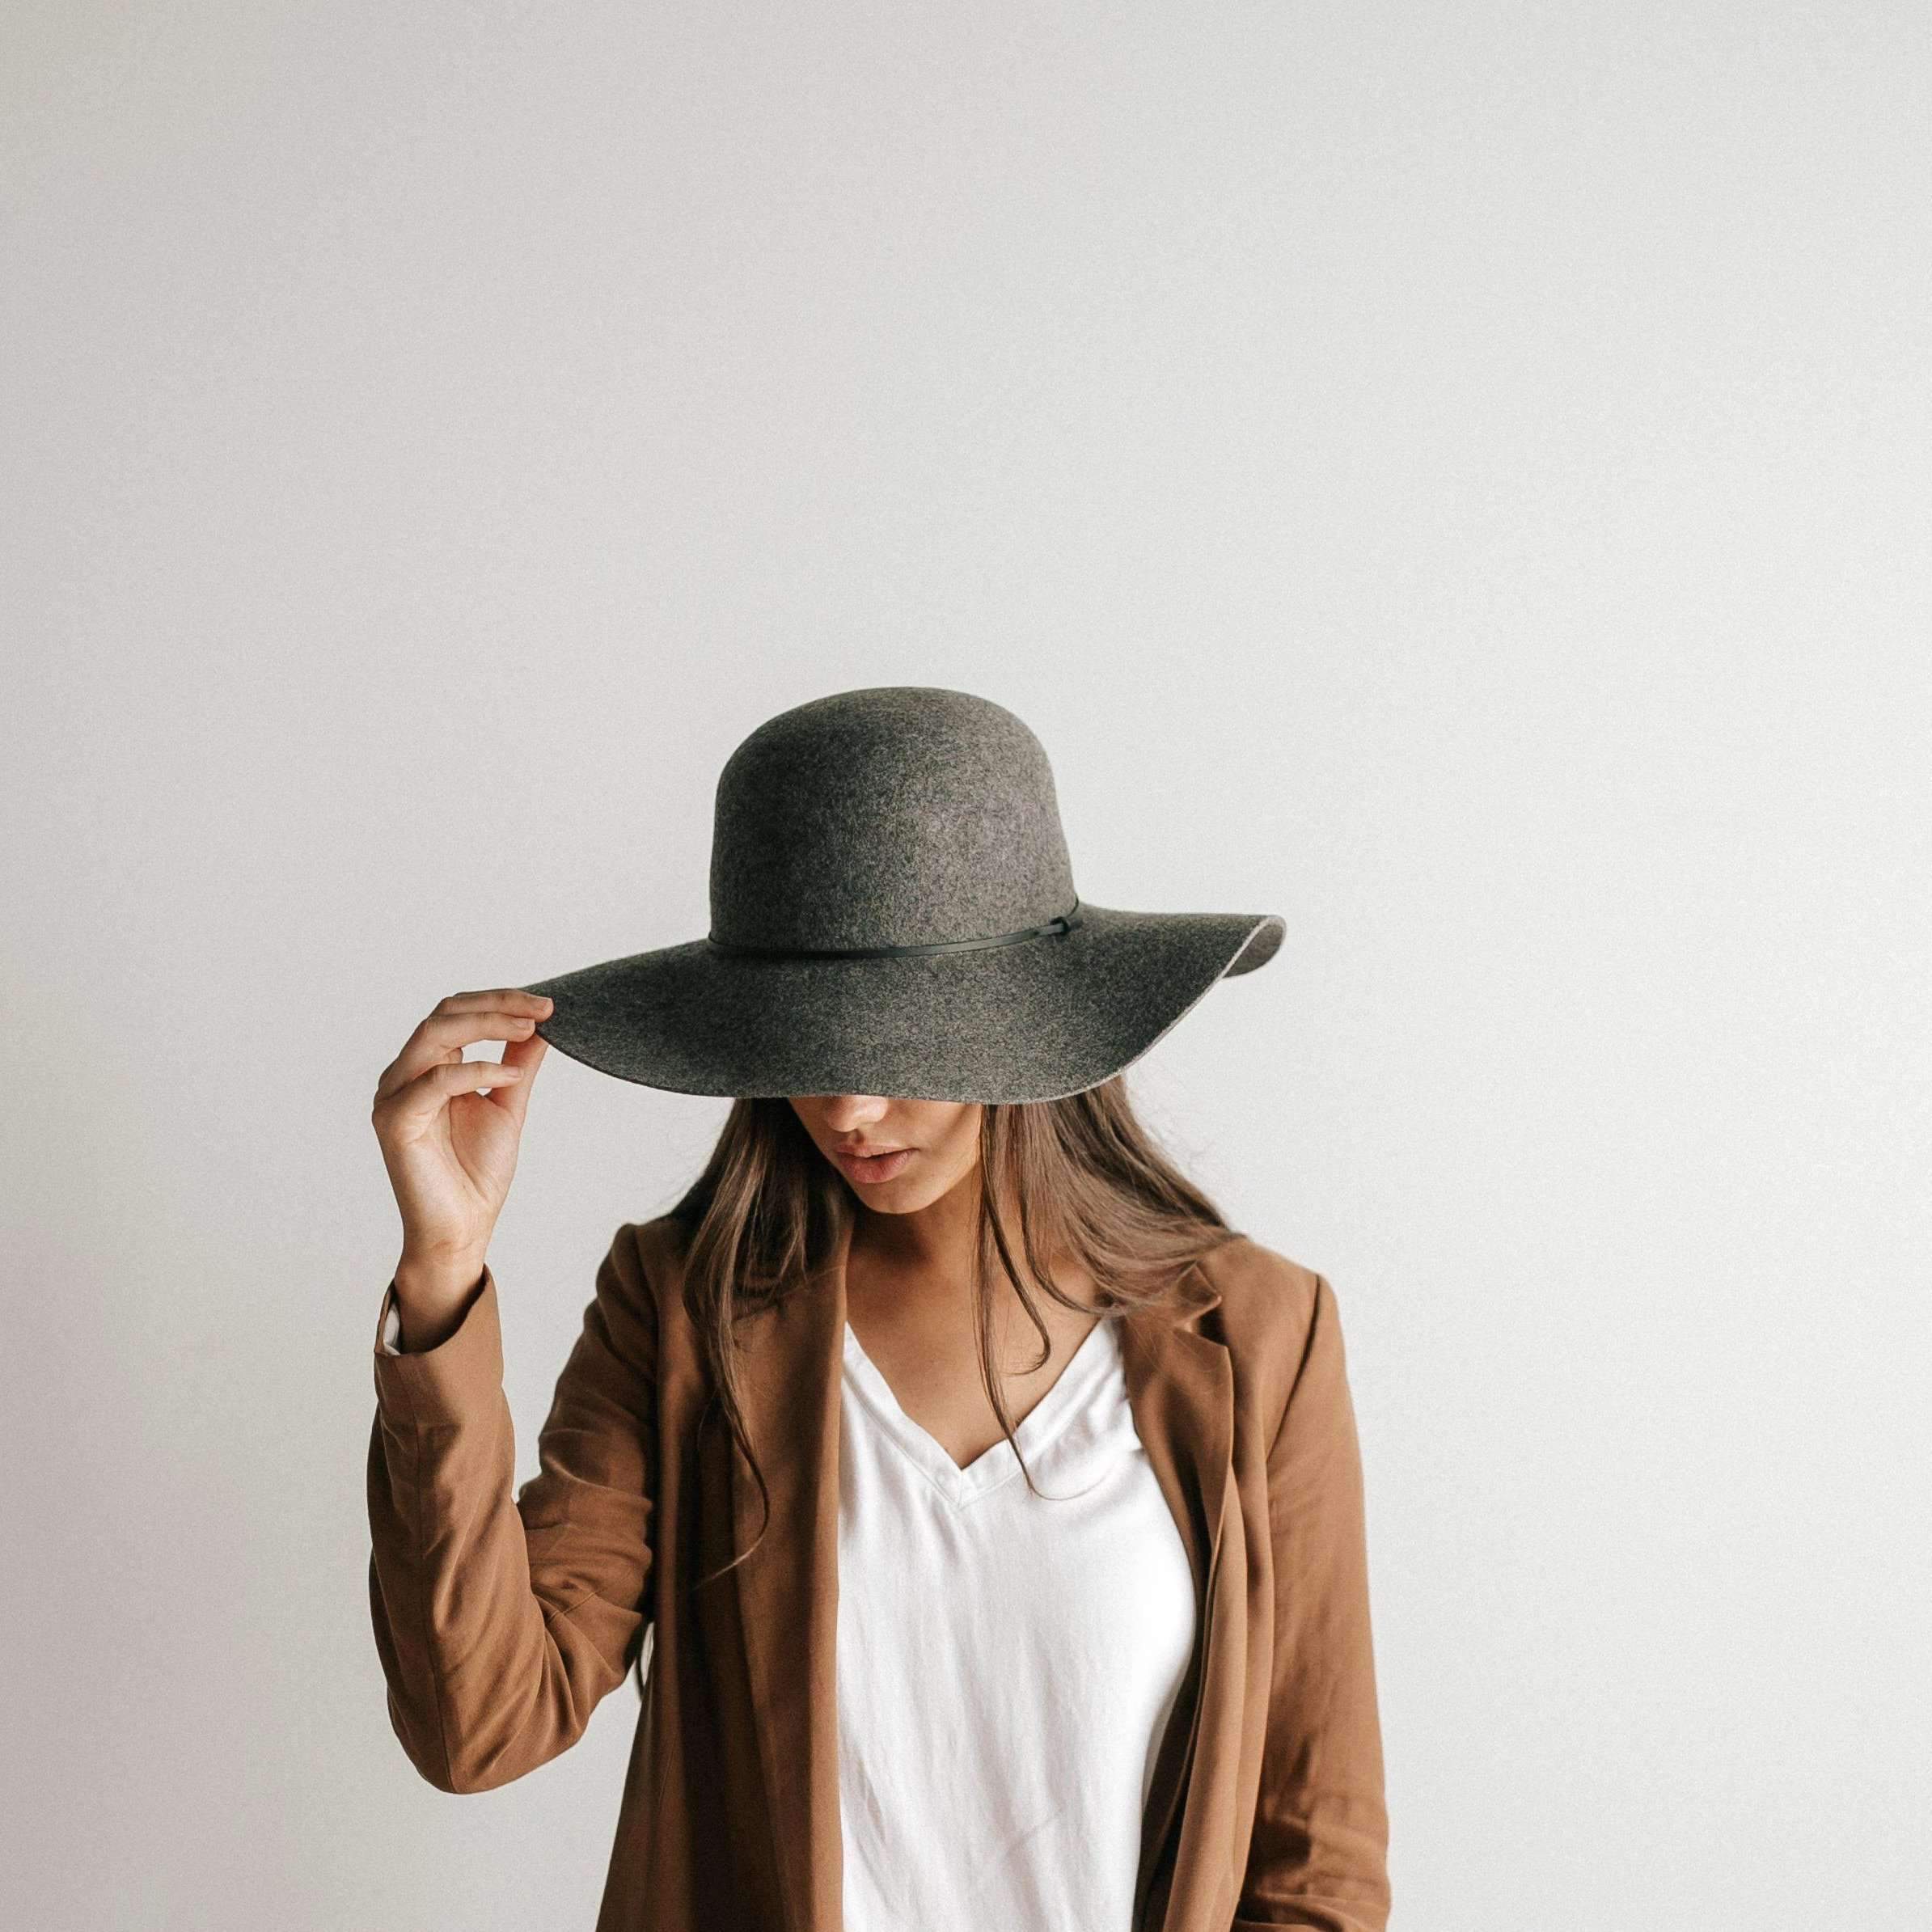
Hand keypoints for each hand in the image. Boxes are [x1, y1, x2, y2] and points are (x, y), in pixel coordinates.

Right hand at [371, 988, 551, 1283]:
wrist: (463, 1228)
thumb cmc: (477, 1173)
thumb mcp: (507, 1105)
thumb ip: (517, 1064)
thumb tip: (540, 1025)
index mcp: (426, 1069)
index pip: (456, 1013)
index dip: (500, 1001)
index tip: (547, 1004)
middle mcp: (403, 1076)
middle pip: (445, 1014)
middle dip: (498, 1005)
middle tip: (543, 1009)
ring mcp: (393, 1097)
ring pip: (435, 1034)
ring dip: (488, 1024)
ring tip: (531, 1028)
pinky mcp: (395, 1121)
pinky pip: (434, 1081)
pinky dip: (477, 1070)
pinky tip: (508, 1077)